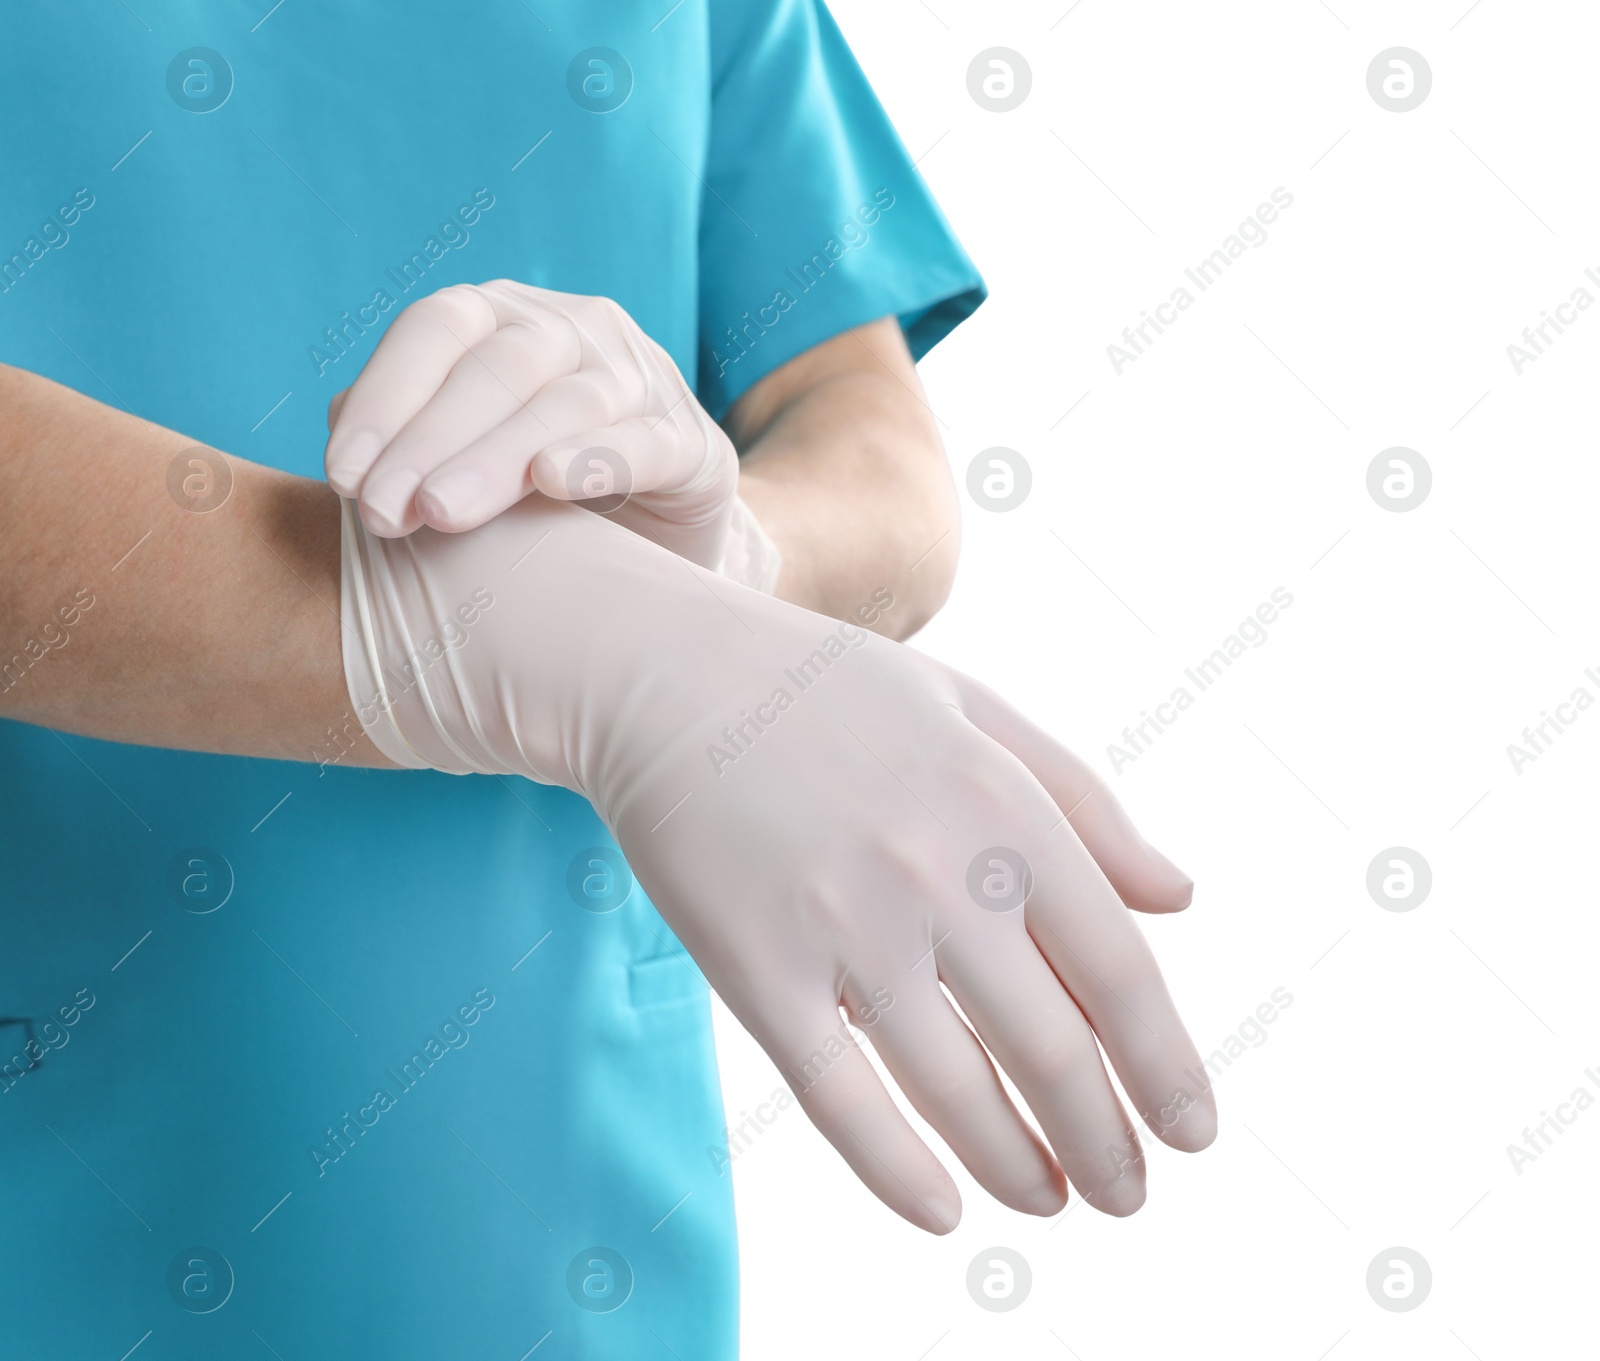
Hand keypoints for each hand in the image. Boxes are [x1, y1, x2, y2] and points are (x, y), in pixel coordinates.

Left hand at [324, 280, 738, 569]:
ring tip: (441, 512)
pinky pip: (645, 442)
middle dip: (428, 440)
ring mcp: (643, 380)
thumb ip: (408, 436)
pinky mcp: (693, 443)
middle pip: (497, 365)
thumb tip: (340, 435)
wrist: (656, 548)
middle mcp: (577, 331)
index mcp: (508, 319)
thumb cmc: (540, 504)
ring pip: (565, 402)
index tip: (341, 478)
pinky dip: (598, 455)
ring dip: (494, 456)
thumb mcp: (467, 460)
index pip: (438, 329)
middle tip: (381, 512)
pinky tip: (552, 480)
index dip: (384, 397)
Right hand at [340, 495, 1215, 1229]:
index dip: (1167, 1069)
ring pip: (955, 1092)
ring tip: (1050, 1203)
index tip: (1193, 1133)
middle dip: (1107, 1145)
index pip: (1118, 972)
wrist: (670, 676)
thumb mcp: (980, 712)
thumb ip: (1086, 803)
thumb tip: (1180, 898)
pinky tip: (942, 1214)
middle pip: (1051, 1051)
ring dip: (1019, 1169)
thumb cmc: (834, 693)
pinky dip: (896, 1172)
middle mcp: (938, 873)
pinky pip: (838, 1098)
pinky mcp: (756, 966)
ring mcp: (844, 926)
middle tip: (1127, 1196)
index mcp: (1006, 806)